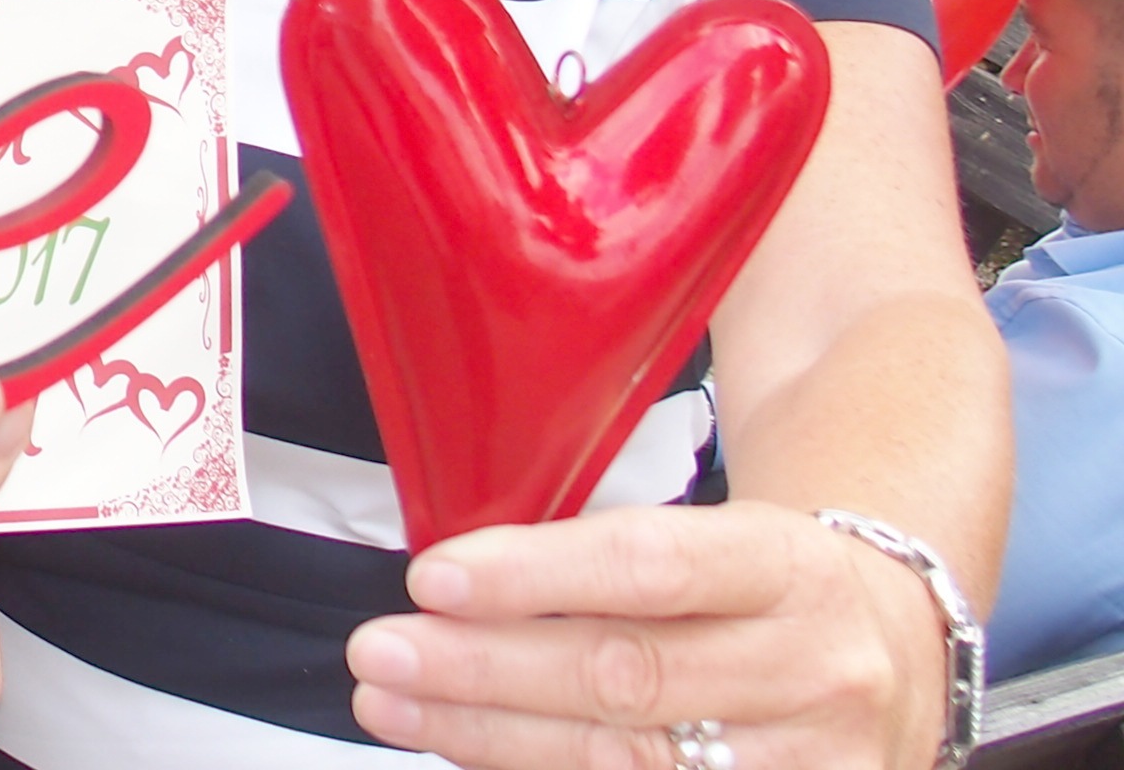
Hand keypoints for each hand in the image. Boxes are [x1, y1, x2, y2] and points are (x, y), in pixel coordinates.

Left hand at [345, 501, 950, 768]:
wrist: (899, 649)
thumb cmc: (769, 586)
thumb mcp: (718, 536)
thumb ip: (605, 558)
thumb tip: (455, 583)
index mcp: (785, 566)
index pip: (649, 567)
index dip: (535, 574)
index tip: (434, 578)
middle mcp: (811, 669)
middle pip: (626, 677)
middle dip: (486, 669)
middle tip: (383, 651)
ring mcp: (813, 762)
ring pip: (628, 760)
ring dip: (491, 738)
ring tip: (397, 707)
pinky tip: (473, 756)